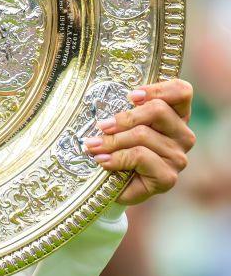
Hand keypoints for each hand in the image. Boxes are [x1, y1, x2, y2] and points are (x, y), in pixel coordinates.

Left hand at [83, 79, 195, 204]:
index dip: (158, 89)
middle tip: (102, 126)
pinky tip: (103, 161)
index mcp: (175, 116)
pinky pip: (140, 156)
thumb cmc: (116, 148)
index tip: (131, 97)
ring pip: (143, 134)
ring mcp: (178, 157)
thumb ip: (122, 111)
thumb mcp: (119, 125)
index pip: (181, 92)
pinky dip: (116, 158)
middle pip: (158, 110)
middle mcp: (182, 135)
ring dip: (112, 141)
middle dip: (124, 118)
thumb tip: (105, 110)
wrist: (112, 185)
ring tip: (94, 146)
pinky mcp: (168, 177)